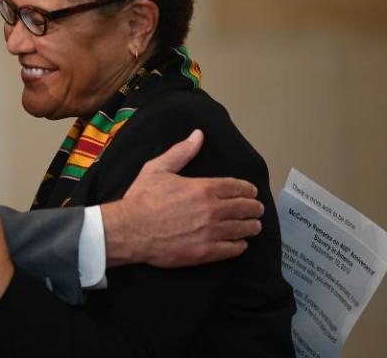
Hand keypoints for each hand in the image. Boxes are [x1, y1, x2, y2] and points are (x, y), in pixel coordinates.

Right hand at [102, 129, 263, 266]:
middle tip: (257, 209)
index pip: (237, 187)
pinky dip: (240, 245)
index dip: (248, 189)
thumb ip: (181, 152)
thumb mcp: (157, 169)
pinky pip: (232, 249)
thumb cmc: (141, 199)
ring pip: (242, 229)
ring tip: (253, 226)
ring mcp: (210, 232)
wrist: (129, 230)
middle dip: (254, 208)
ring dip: (251, 226)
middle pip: (245, 208)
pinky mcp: (205, 252)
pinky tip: (240, 243)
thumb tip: (197, 135)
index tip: (252, 192)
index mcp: (203, 188)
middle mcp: (212, 210)